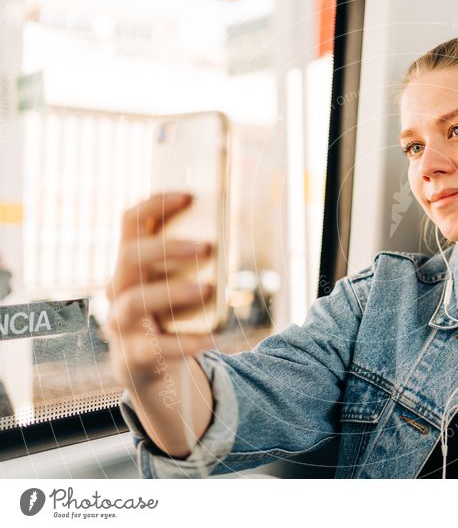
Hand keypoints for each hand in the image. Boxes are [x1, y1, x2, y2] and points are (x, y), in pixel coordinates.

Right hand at [105, 192, 215, 389]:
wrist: (152, 369)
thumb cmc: (171, 315)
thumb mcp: (177, 285)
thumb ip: (194, 262)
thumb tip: (231, 234)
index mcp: (130, 264)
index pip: (130, 223)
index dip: (155, 204)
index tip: (188, 195)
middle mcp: (118, 289)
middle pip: (130, 257)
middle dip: (168, 247)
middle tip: (206, 246)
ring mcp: (121, 324)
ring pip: (135, 301)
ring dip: (174, 291)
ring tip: (209, 288)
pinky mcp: (133, 356)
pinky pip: (156, 347)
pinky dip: (185, 343)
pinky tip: (211, 339)